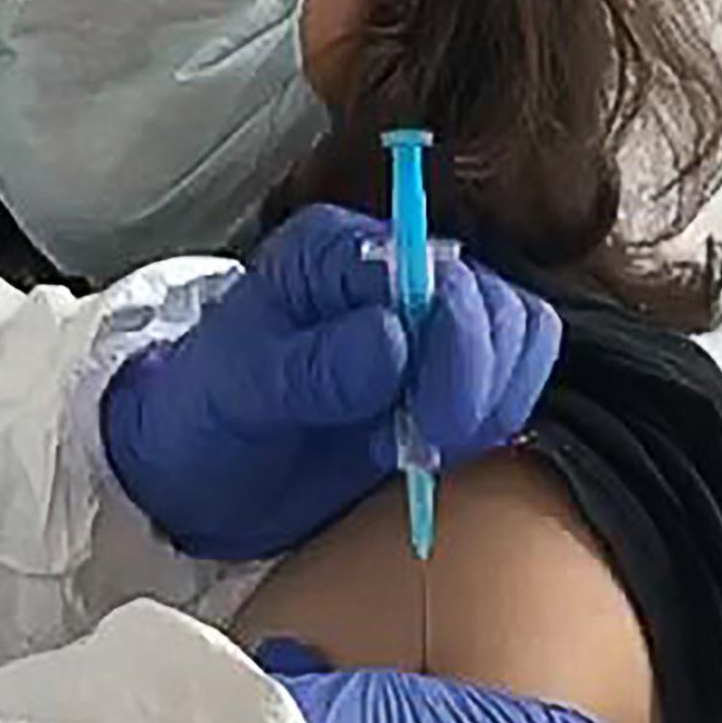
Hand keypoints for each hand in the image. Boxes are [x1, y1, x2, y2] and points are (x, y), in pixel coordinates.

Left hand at [102, 204, 562, 558]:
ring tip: (418, 445)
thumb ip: (314, 368)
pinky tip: (431, 449)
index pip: (440, 272)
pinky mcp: (447, 372)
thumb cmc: (205, 415)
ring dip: (490, 404)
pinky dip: (493, 421)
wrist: (200, 470)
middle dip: (476, 383)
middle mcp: (393, 273)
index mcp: (335, 252)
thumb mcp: (240, 392)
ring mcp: (428, 322)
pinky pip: (513, 381)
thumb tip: (396, 339)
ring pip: (522, 337)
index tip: (424, 423)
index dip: (452, 346)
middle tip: (421, 443)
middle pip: (497, 304)